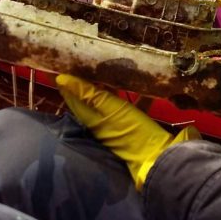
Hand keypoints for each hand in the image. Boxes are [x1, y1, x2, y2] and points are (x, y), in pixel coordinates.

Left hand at [56, 74, 198, 189]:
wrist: (159, 158)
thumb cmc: (133, 133)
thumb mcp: (111, 110)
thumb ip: (89, 95)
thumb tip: (61, 79)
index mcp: (92, 119)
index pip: (74, 97)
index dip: (68, 82)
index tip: (65, 64)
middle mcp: (101, 122)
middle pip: (90, 98)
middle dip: (88, 81)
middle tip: (88, 61)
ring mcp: (118, 124)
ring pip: (109, 101)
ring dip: (109, 86)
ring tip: (111, 68)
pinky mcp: (135, 126)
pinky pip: (131, 106)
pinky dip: (134, 96)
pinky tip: (141, 85)